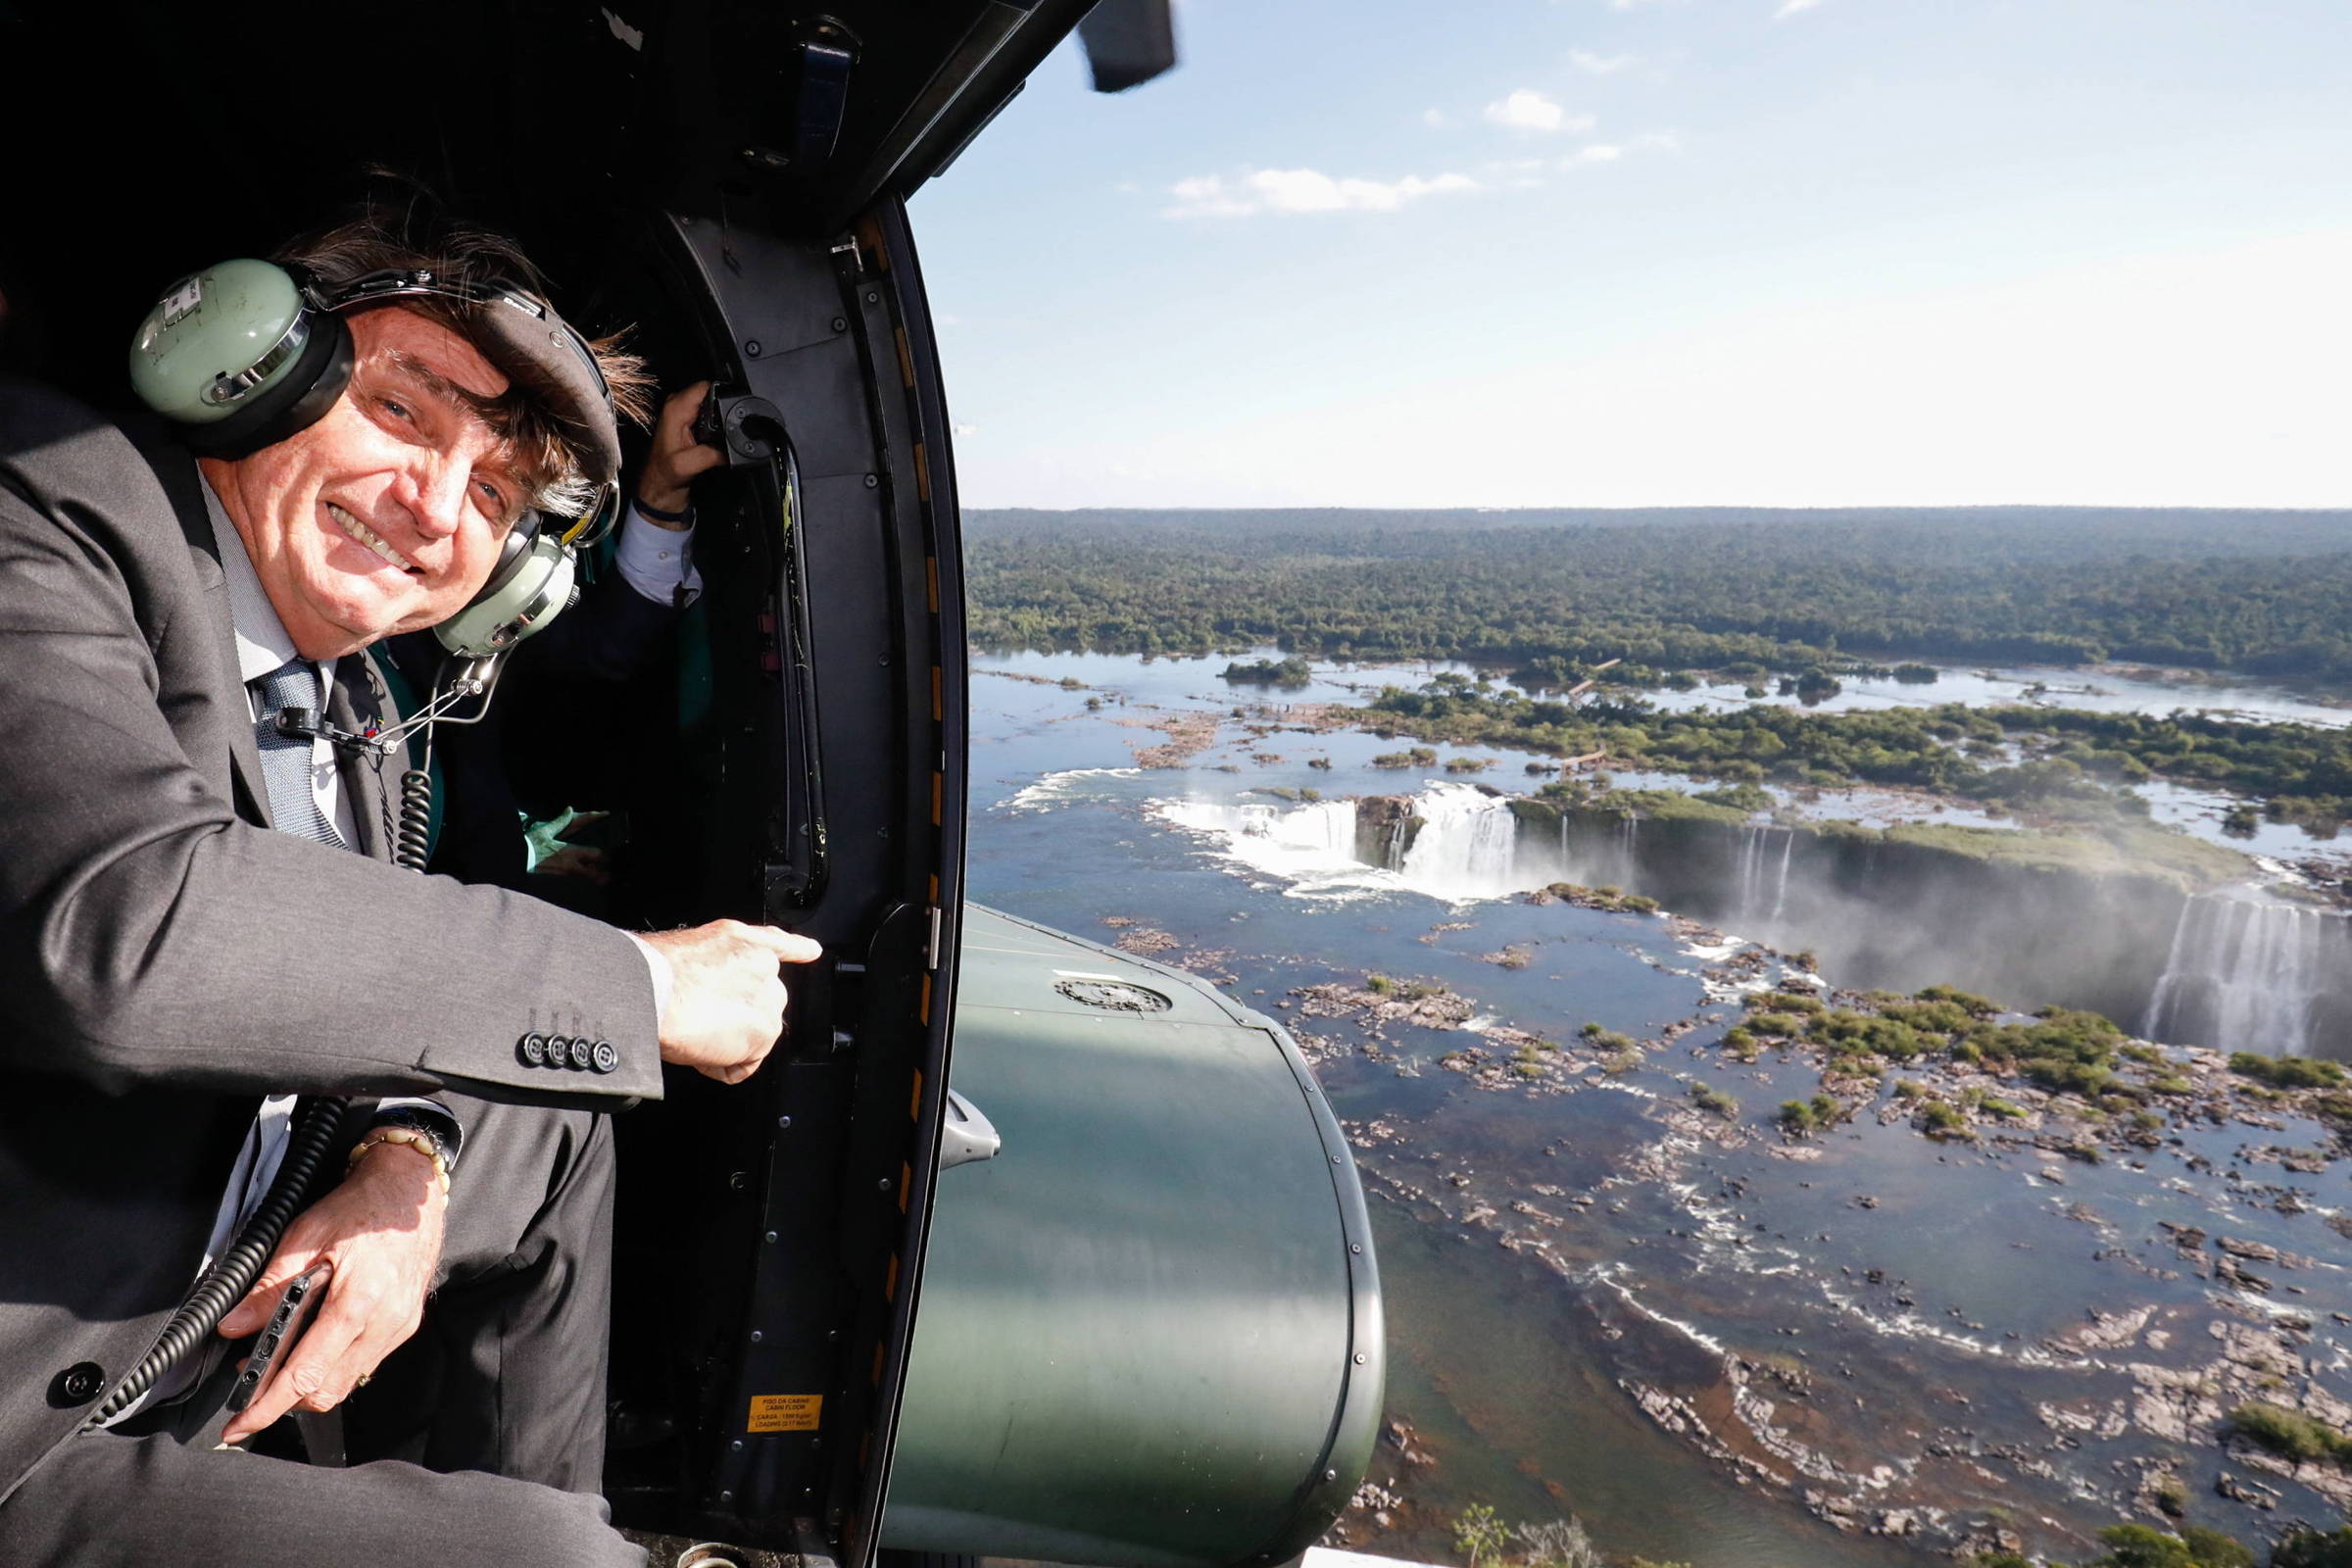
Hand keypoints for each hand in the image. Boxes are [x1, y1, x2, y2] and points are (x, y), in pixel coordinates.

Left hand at [216, 1140, 445, 1444]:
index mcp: (357, 1302)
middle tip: (252, 1380)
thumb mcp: (305, 1236)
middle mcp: (384, 1323)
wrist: (410, 1190)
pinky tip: (316, 1343)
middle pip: (325, 1391)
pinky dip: (332, 1366)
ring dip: (308, 1383)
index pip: (305, 1374)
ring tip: (281, 1358)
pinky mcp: (404, 1325)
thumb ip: (269, 1287)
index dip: (268, 1405)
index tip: (241, 1424)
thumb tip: (235, 1325)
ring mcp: (398, 1327)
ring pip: (344, 1383)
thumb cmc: (362, 1208)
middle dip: (284, 1398)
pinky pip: (362, 1364)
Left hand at [635, 380, 724, 519]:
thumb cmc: (664, 476)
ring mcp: (686, 415)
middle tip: (733, 427)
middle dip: (726, 407)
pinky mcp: (692, 424)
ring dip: (724, 418)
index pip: (706, 386)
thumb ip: (711, 454)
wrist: (659, 489)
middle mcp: (679, 407)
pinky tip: (721, 438)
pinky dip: (720, 426)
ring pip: (714, 405)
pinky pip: (713, 417)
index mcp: (675, 409)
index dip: (723, 394)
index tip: (734, 409)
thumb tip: (733, 449)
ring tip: (728, 435)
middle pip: (712, 394)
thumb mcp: (687, 466)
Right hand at [642, 919, 822, 1082]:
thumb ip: (717, 962)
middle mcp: (763, 966)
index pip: (778, 944)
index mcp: (742, 941)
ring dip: (725, 1044)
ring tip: (693, 1031)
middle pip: (762, 1002)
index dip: (796, 949)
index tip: (811, 951)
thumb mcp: (690, 948)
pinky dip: (719, 1067)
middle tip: (699, 1018)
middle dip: (736, 1017)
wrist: (649, 990)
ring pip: (754, 1035)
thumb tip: (710, 987)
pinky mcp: (764, 1031)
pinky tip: (700, 1050)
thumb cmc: (653, 973)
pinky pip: (744, 1065)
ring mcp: (767, 999)